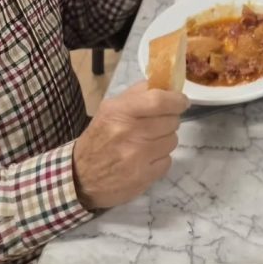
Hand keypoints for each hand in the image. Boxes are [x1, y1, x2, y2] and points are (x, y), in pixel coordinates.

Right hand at [71, 81, 186, 210]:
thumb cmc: (100, 136)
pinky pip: (168, 161)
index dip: (177, 100)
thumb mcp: (111, 108)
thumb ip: (139, 93)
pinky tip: (146, 159)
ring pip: (172, 141)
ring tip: (149, 143)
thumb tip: (167, 85)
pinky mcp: (143, 178)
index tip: (182, 101)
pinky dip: (160, 159)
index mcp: (120, 112)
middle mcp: (129, 134)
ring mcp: (137, 158)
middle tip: (158, 124)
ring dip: (165, 140)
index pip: (160, 100)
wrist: (80, 177)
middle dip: (169, 120)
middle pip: (171, 121)